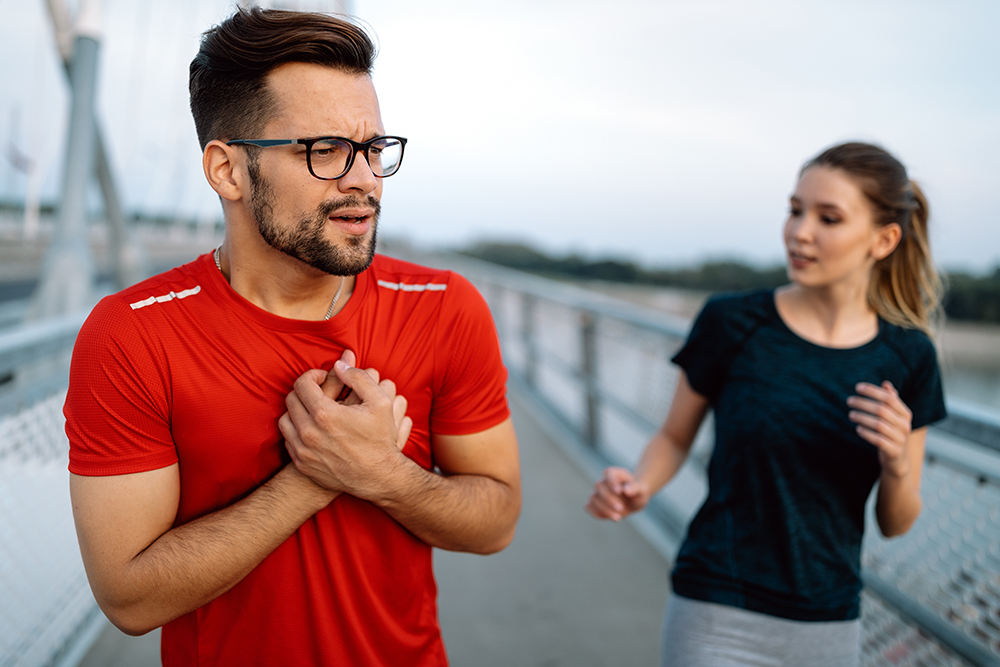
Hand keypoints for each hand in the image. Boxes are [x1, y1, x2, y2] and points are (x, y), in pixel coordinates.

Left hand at [279, 353, 412, 498]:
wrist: (378, 477)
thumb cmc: (380, 438)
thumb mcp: (380, 401)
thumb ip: (358, 377)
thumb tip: (339, 364)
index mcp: (325, 414)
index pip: (302, 384)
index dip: (313, 375)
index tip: (324, 378)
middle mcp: (309, 432)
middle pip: (291, 400)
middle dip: (305, 391)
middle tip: (320, 392)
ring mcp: (303, 450)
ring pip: (285, 420)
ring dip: (297, 410)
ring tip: (314, 410)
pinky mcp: (302, 464)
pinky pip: (288, 440)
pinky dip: (297, 430)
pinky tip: (313, 428)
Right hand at [585, 467, 649, 520]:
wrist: (634, 500)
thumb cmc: (638, 492)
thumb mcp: (641, 490)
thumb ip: (634, 488)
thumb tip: (625, 490)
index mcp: (613, 473)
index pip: (608, 474)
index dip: (612, 482)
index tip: (619, 491)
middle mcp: (603, 481)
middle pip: (599, 486)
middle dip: (609, 499)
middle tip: (621, 508)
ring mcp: (598, 492)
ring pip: (594, 498)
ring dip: (604, 509)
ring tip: (618, 517)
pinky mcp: (595, 503)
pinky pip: (589, 506)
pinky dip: (596, 513)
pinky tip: (609, 517)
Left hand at [847, 381, 912, 477]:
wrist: (898, 460)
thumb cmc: (892, 433)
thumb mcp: (894, 417)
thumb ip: (891, 401)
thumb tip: (886, 384)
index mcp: (905, 414)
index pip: (889, 398)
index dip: (873, 391)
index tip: (857, 387)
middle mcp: (905, 425)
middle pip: (882, 410)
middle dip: (863, 403)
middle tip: (849, 401)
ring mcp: (900, 439)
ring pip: (879, 425)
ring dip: (862, 417)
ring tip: (851, 414)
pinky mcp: (894, 451)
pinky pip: (878, 440)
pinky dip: (867, 433)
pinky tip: (858, 429)